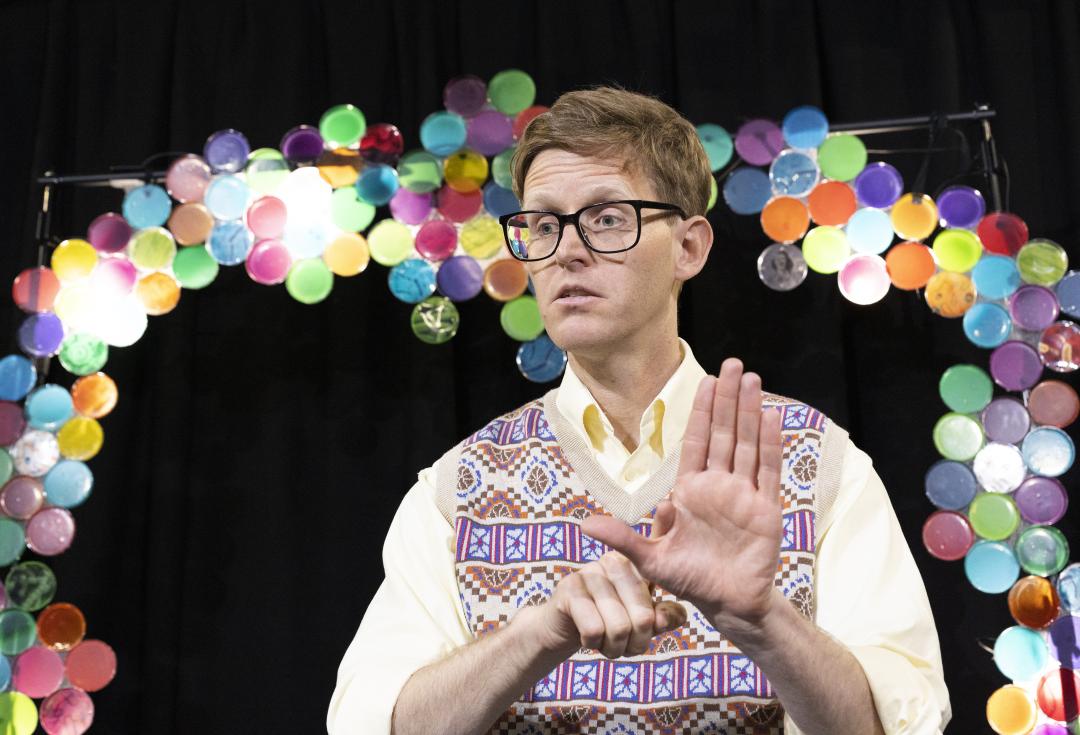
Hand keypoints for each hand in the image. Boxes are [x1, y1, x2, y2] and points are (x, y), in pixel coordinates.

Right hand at [533, 551, 687, 658]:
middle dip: (634, 645)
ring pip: (618, 627)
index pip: (659, 605)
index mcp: (637, 565)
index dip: (652, 630)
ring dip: (612, 648)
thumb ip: (664, 617)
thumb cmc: (607, 621)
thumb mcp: (640, 621)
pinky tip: (587, 636)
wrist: (562, 626)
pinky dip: (592, 643)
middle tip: (623, 648)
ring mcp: (590, 572)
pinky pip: (593, 629)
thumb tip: (674, 617)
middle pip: (643, 619)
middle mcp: (614, 562)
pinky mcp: (569, 587)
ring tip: (605, 643)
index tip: (641, 634)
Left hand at [581, 358, 783, 641]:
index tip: (705, 381)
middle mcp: (718, 486)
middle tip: (734, 365)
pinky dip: (770, 445)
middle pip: (724, 433)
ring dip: (750, 412)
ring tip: (752, 380)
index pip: (696, 441)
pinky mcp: (766, 508)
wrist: (728, 605)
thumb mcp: (651, 559)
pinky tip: (771, 418)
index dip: (702, 411)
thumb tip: (582, 525)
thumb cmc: (690, 581)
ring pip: (747, 444)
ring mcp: (743, 494)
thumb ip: (623, 539)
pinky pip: (768, 471)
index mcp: (690, 490)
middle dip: (728, 399)